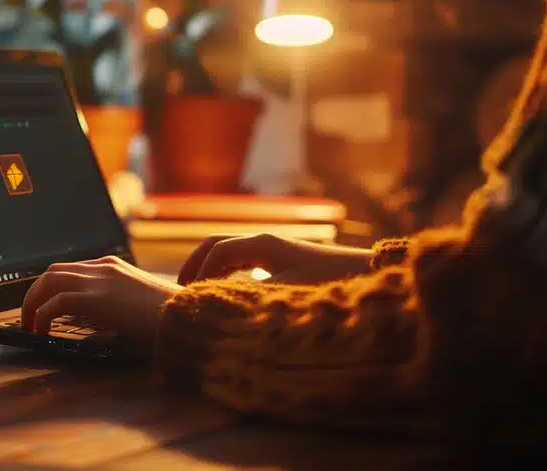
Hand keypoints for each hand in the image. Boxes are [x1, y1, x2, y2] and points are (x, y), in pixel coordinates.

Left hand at [20, 256, 181, 346]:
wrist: (185, 317)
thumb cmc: (167, 318)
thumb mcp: (134, 305)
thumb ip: (111, 306)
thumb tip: (88, 325)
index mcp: (112, 266)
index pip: (70, 269)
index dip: (51, 287)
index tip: (43, 305)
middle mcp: (102, 267)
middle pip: (52, 271)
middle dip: (35, 293)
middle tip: (29, 316)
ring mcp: (99, 280)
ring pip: (48, 281)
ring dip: (32, 303)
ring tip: (30, 325)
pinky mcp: (96, 298)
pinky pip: (55, 303)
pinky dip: (42, 316)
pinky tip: (41, 332)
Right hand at [177, 233, 372, 285]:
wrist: (365, 274)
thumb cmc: (328, 284)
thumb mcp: (285, 294)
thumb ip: (248, 296)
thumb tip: (218, 305)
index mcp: (261, 244)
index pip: (216, 252)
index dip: (200, 274)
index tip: (192, 298)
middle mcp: (264, 241)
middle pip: (216, 244)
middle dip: (196, 264)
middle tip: (180, 290)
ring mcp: (272, 249)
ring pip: (228, 252)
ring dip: (209, 269)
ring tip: (197, 294)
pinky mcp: (282, 260)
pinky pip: (243, 261)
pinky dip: (226, 273)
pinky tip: (226, 294)